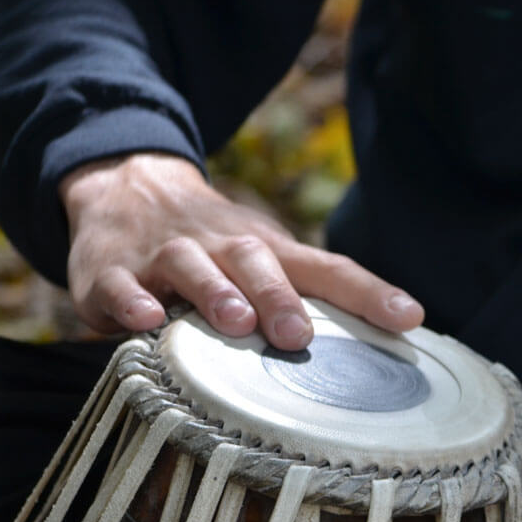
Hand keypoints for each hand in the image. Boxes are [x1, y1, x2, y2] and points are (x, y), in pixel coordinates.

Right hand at [60, 153, 422, 348]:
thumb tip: (389, 336)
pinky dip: (130, 301)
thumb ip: (313, 296)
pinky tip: (144, 321)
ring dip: (214, 292)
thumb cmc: (216, 245)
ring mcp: (165, 256)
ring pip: (191, 267)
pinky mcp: (111, 271)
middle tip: (297, 334)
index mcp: (269, 251)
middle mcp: (223, 247)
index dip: (369, 293)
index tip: (409, 318)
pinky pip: (119, 285)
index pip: (327, 270)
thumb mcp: (267, 258)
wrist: (126, 185)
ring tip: (235, 321)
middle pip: (257, 263)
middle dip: (278, 297)